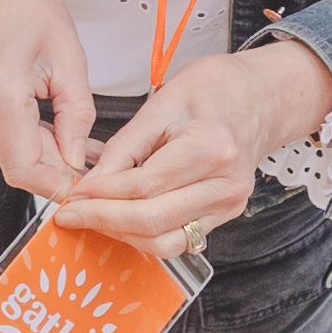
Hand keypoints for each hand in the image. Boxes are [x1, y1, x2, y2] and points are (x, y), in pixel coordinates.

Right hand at [0, 0, 100, 202]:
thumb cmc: (23, 11)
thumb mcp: (69, 57)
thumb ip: (77, 114)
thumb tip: (78, 159)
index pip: (28, 170)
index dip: (62, 185)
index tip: (92, 183)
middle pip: (26, 169)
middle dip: (65, 171)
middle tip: (103, 160)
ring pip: (21, 161)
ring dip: (55, 158)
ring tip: (86, 139)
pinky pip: (14, 147)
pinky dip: (42, 146)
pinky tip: (63, 131)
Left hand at [46, 37, 331, 250]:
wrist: (260, 98)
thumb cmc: (215, 90)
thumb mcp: (163, 101)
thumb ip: (126, 145)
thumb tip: (91, 182)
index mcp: (211, 147)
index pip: (144, 185)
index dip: (102, 194)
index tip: (73, 193)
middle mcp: (225, 183)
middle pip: (153, 220)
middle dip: (103, 221)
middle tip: (71, 215)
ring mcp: (229, 205)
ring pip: (165, 242)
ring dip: (122, 236)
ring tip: (94, 219)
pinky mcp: (225, 216)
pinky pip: (179, 241)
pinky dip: (145, 236)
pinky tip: (122, 221)